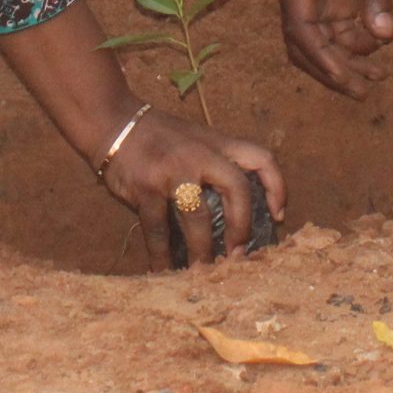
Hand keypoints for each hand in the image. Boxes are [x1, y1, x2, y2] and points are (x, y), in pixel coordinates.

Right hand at [101, 106, 286, 270]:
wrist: (114, 121)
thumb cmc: (159, 137)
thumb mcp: (196, 139)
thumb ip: (216, 165)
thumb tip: (238, 212)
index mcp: (217, 144)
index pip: (260, 158)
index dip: (276, 187)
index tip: (278, 216)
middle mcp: (199, 154)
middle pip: (236, 188)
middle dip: (241, 226)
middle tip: (238, 254)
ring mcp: (173, 170)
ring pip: (197, 218)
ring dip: (202, 250)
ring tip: (203, 271)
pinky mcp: (146, 187)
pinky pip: (158, 230)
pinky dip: (161, 255)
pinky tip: (163, 271)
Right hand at [277, 0, 392, 96]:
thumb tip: (384, 36)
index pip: (301, 29)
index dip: (323, 59)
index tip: (347, 82)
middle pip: (305, 43)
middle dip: (331, 68)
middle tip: (363, 91)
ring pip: (322, 40)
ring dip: (346, 59)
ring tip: (378, 79)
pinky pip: (338, 27)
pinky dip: (356, 43)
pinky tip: (380, 49)